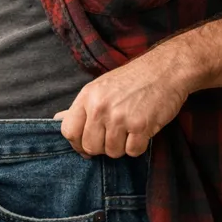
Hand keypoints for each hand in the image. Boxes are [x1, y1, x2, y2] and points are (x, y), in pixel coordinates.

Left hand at [54, 53, 188, 157]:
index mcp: (87, 97)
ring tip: (129, 130)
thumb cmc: (131, 79)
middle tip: (114, 136)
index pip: (68, 131)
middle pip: (90, 146)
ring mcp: (120, 117)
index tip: (86, 145)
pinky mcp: (141, 126)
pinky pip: (133, 152)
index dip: (77, 143)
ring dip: (122, 147)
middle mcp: (100, 107)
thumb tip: (57, 118)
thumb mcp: (100, 87)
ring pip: (112, 152)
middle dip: (102, 148)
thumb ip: (80, 106)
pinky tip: (141, 131)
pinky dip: (138, 146)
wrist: (164, 69)